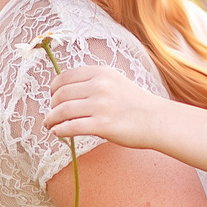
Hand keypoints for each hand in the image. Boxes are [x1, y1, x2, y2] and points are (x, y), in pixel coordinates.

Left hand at [45, 65, 175, 149]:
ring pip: (62, 111)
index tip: (53, 98)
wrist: (157, 120)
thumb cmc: (135, 104)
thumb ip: (92, 83)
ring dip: (51, 119)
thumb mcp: (114, 82)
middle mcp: (99, 86)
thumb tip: (65, 94)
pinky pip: (71, 127)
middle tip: (51, 115)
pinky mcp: (103, 125)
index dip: (53, 88)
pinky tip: (58, 133)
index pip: (64, 77)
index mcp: (101, 73)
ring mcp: (101, 106)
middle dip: (51, 106)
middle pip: (60, 94)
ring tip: (50, 125)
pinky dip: (60, 130)